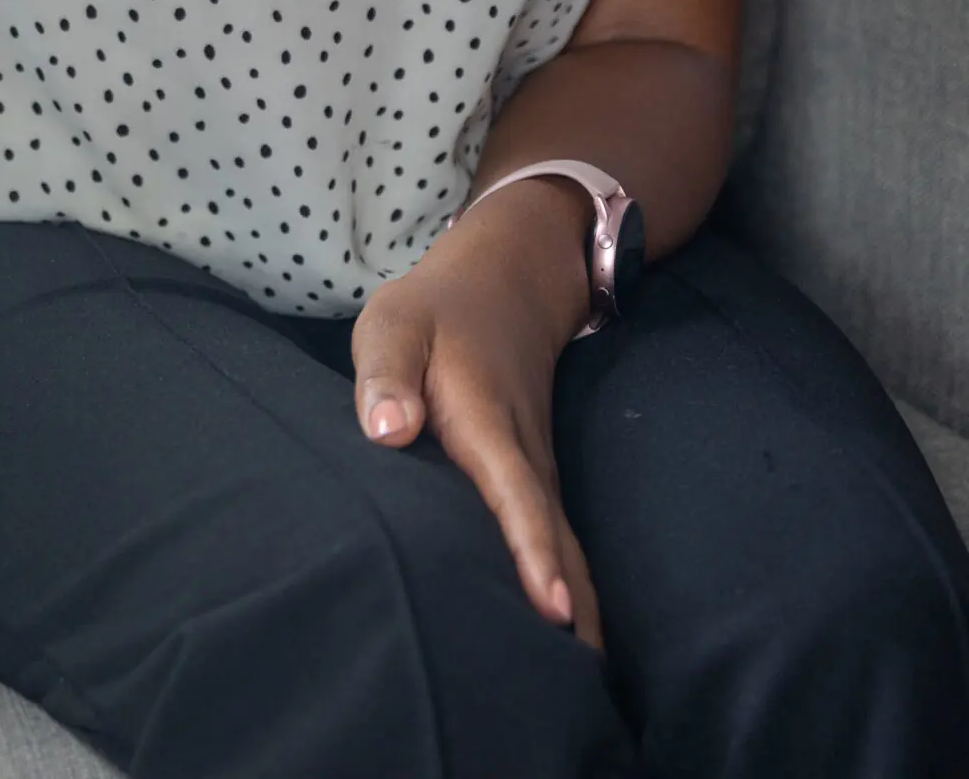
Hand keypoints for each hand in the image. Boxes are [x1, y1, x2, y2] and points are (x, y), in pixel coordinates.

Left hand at [349, 176, 603, 648]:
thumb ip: (387, 373)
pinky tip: (573, 643)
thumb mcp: (395, 323)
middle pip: (555, 541)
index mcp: (487, 421)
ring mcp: (538, 469)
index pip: (513, 495)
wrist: (506, 281)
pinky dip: (571, 589)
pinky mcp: (536, 480)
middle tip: (579, 687)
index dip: (531, 552)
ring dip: (578, 612)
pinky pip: (558, 541)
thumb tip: (388, 431)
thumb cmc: (436, 311)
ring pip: (565, 548)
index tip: (553, 611)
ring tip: (581, 687)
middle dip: (571, 613)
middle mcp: (525, 455)